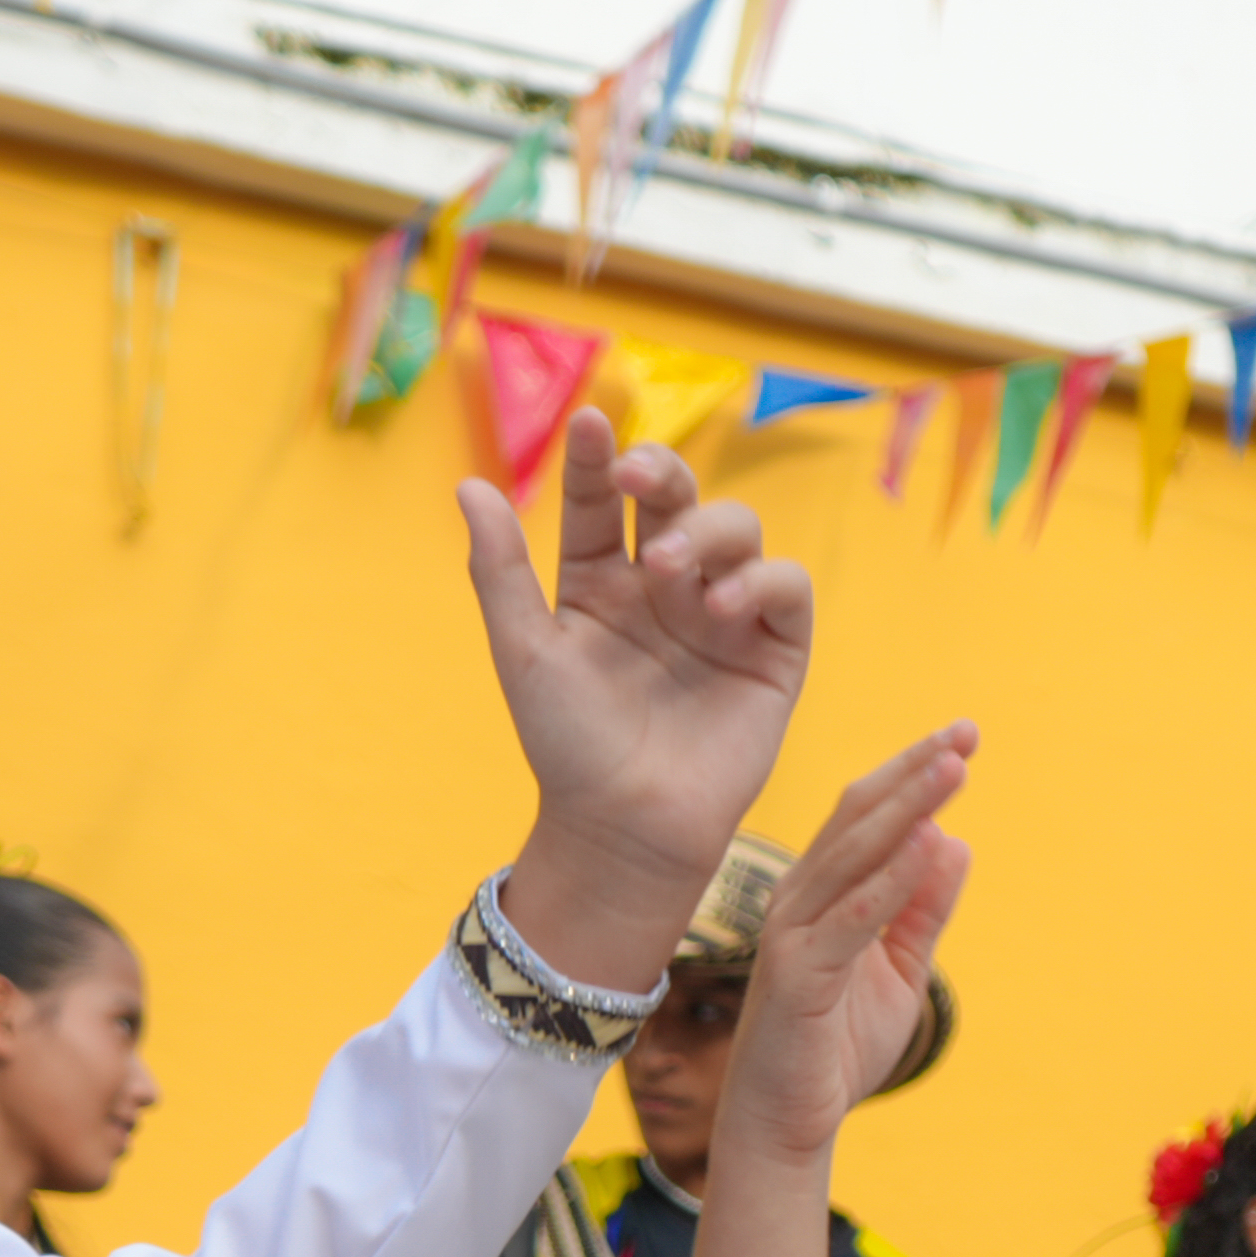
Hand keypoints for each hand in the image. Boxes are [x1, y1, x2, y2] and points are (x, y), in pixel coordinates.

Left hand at [460, 410, 813, 989]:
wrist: (622, 830)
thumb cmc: (567, 747)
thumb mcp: (525, 652)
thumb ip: (499, 571)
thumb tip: (469, 486)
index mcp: (600, 580)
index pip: (600, 500)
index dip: (597, 458)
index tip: (590, 426)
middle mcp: (664, 586)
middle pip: (677, 496)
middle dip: (663, 470)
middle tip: (639, 477)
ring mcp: (722, 613)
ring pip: (737, 529)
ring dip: (708, 531)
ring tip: (671, 570)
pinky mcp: (773, 650)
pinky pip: (786, 588)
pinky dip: (761, 581)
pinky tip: (720, 607)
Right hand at [722, 727, 973, 1162]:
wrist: (789, 1121)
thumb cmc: (836, 1045)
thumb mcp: (900, 968)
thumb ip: (922, 909)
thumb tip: (956, 840)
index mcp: (821, 890)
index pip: (866, 813)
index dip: (913, 772)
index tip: (965, 737)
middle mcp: (799, 897)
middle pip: (858, 815)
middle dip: (915, 771)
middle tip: (967, 732)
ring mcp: (792, 931)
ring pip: (854, 853)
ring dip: (908, 808)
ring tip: (955, 768)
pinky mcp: (795, 972)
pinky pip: (850, 916)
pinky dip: (891, 879)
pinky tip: (930, 842)